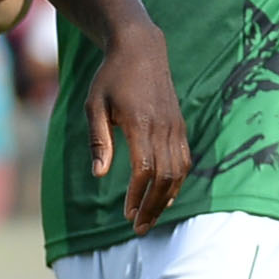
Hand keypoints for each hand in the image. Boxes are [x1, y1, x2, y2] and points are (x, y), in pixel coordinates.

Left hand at [85, 28, 190, 232]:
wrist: (141, 50)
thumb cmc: (111, 77)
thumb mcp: (94, 105)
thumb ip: (99, 140)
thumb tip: (99, 175)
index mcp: (141, 122)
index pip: (144, 168)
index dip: (137, 194)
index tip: (127, 213)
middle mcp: (163, 127)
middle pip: (164, 177)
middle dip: (152, 206)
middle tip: (139, 228)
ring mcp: (176, 126)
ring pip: (178, 172)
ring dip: (165, 199)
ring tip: (150, 218)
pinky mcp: (180, 126)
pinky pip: (184, 160)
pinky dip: (176, 182)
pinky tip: (164, 197)